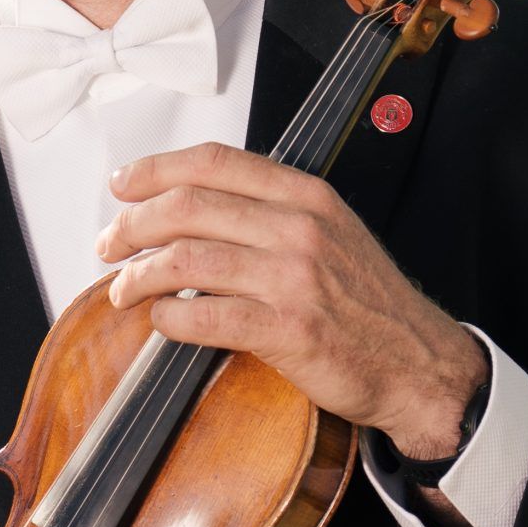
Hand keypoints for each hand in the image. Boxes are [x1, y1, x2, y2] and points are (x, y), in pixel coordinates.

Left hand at [99, 142, 487, 457]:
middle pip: (188, 206)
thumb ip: (268, 213)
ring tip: (122, 289)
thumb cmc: (366, 304)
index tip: (122, 185)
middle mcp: (300, 228)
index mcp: (307, 196)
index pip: (215, 162)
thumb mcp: (329, 234)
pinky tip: (162, 320)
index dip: (156, 169)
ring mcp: (295, 279)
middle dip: (132, 224)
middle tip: (109, 245)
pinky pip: (205, 316)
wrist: (418, 364)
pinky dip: (170, 318)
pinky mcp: (289, 330)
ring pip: (187, 258)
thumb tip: (189, 207)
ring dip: (138, 274)